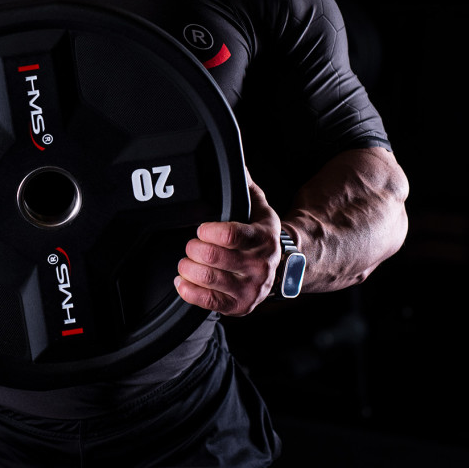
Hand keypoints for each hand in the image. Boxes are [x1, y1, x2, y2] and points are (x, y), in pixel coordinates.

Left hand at [174, 180, 281, 315]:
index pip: (231, 234)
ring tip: (186, 261)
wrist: (286, 267)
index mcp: (263, 238)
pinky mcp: (240, 306)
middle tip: (191, 244)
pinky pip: (208, 302)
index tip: (201, 227)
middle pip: (212, 257)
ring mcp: (250, 288)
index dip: (208, 230)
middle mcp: (259, 265)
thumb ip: (244, 185)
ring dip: (187, 268)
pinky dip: (188, 291)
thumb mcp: (259, 207)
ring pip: (207, 279)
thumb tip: (234, 161)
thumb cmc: (262, 235)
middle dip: (193, 248)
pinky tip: (183, 281)